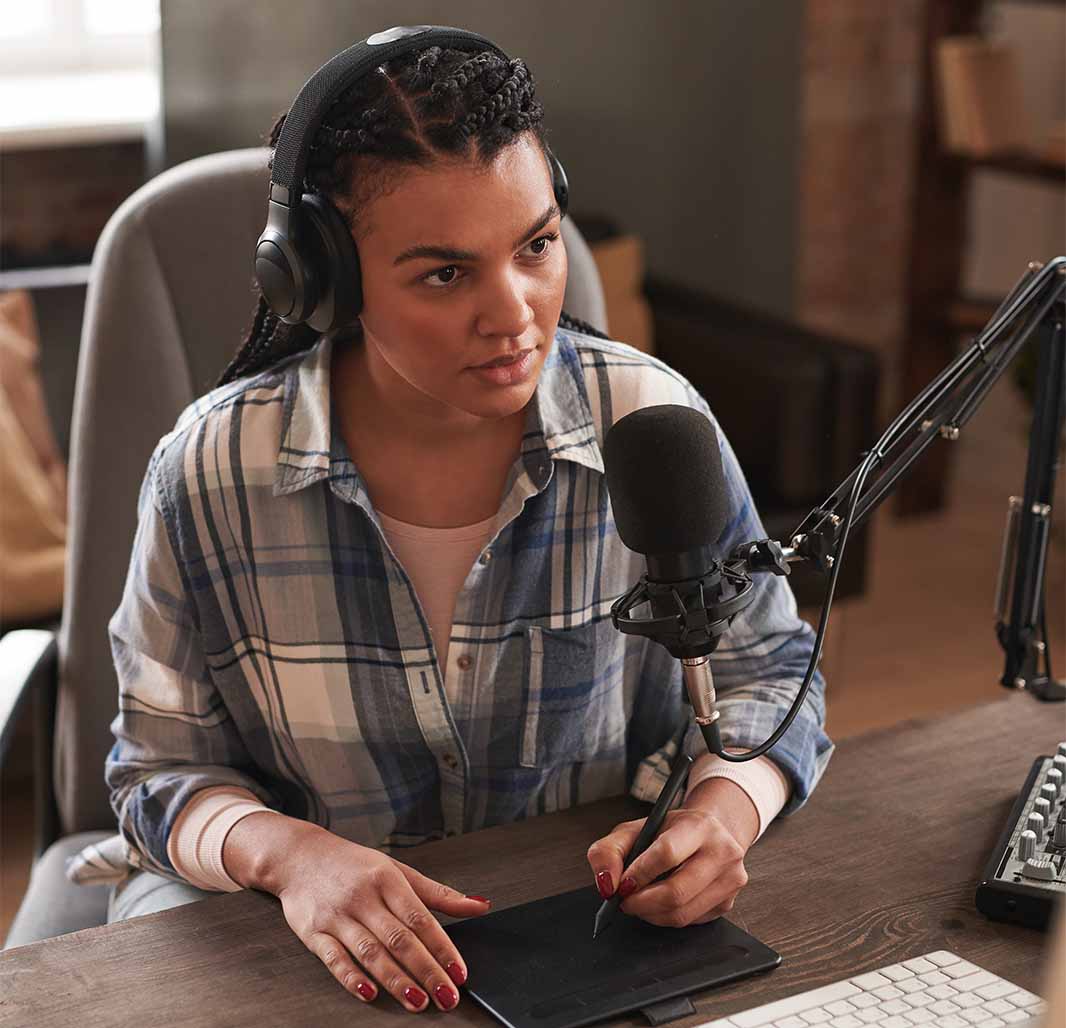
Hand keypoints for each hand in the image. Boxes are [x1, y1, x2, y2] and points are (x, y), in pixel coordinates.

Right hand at [274, 828, 491, 1011]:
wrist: (300, 856)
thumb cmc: (354, 865)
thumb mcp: (397, 870)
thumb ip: (438, 893)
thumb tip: (480, 905)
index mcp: (387, 879)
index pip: (420, 917)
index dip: (442, 947)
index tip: (459, 972)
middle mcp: (363, 897)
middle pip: (399, 939)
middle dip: (426, 971)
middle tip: (447, 997)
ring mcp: (337, 916)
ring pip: (371, 952)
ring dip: (396, 980)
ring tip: (418, 1002)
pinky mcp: (313, 933)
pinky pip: (334, 959)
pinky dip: (351, 978)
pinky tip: (370, 993)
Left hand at [587, 807, 750, 926]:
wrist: (710, 833)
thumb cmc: (670, 831)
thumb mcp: (636, 829)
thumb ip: (609, 850)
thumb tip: (606, 885)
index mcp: (699, 825)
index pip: (667, 853)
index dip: (640, 873)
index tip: (622, 884)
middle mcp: (722, 851)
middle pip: (676, 891)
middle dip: (641, 902)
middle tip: (624, 901)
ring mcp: (730, 880)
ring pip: (682, 913)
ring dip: (651, 914)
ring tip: (638, 902)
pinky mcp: (729, 903)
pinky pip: (690, 922)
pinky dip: (665, 918)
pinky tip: (658, 904)